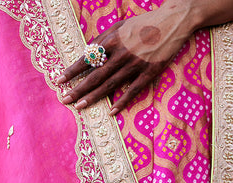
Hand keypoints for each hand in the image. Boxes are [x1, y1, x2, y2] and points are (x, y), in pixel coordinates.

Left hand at [57, 4, 195, 114]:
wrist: (173, 21)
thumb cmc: (144, 23)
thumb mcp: (120, 25)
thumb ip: (103, 39)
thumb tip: (87, 54)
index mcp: (112, 40)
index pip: (87, 58)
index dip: (72, 70)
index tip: (59, 81)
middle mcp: (121, 53)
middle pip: (95, 75)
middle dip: (78, 88)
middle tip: (64, 100)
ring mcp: (136, 64)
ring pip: (110, 84)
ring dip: (94, 97)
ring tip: (80, 107)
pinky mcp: (149, 72)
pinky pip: (133, 90)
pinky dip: (122, 102)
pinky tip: (111, 112)